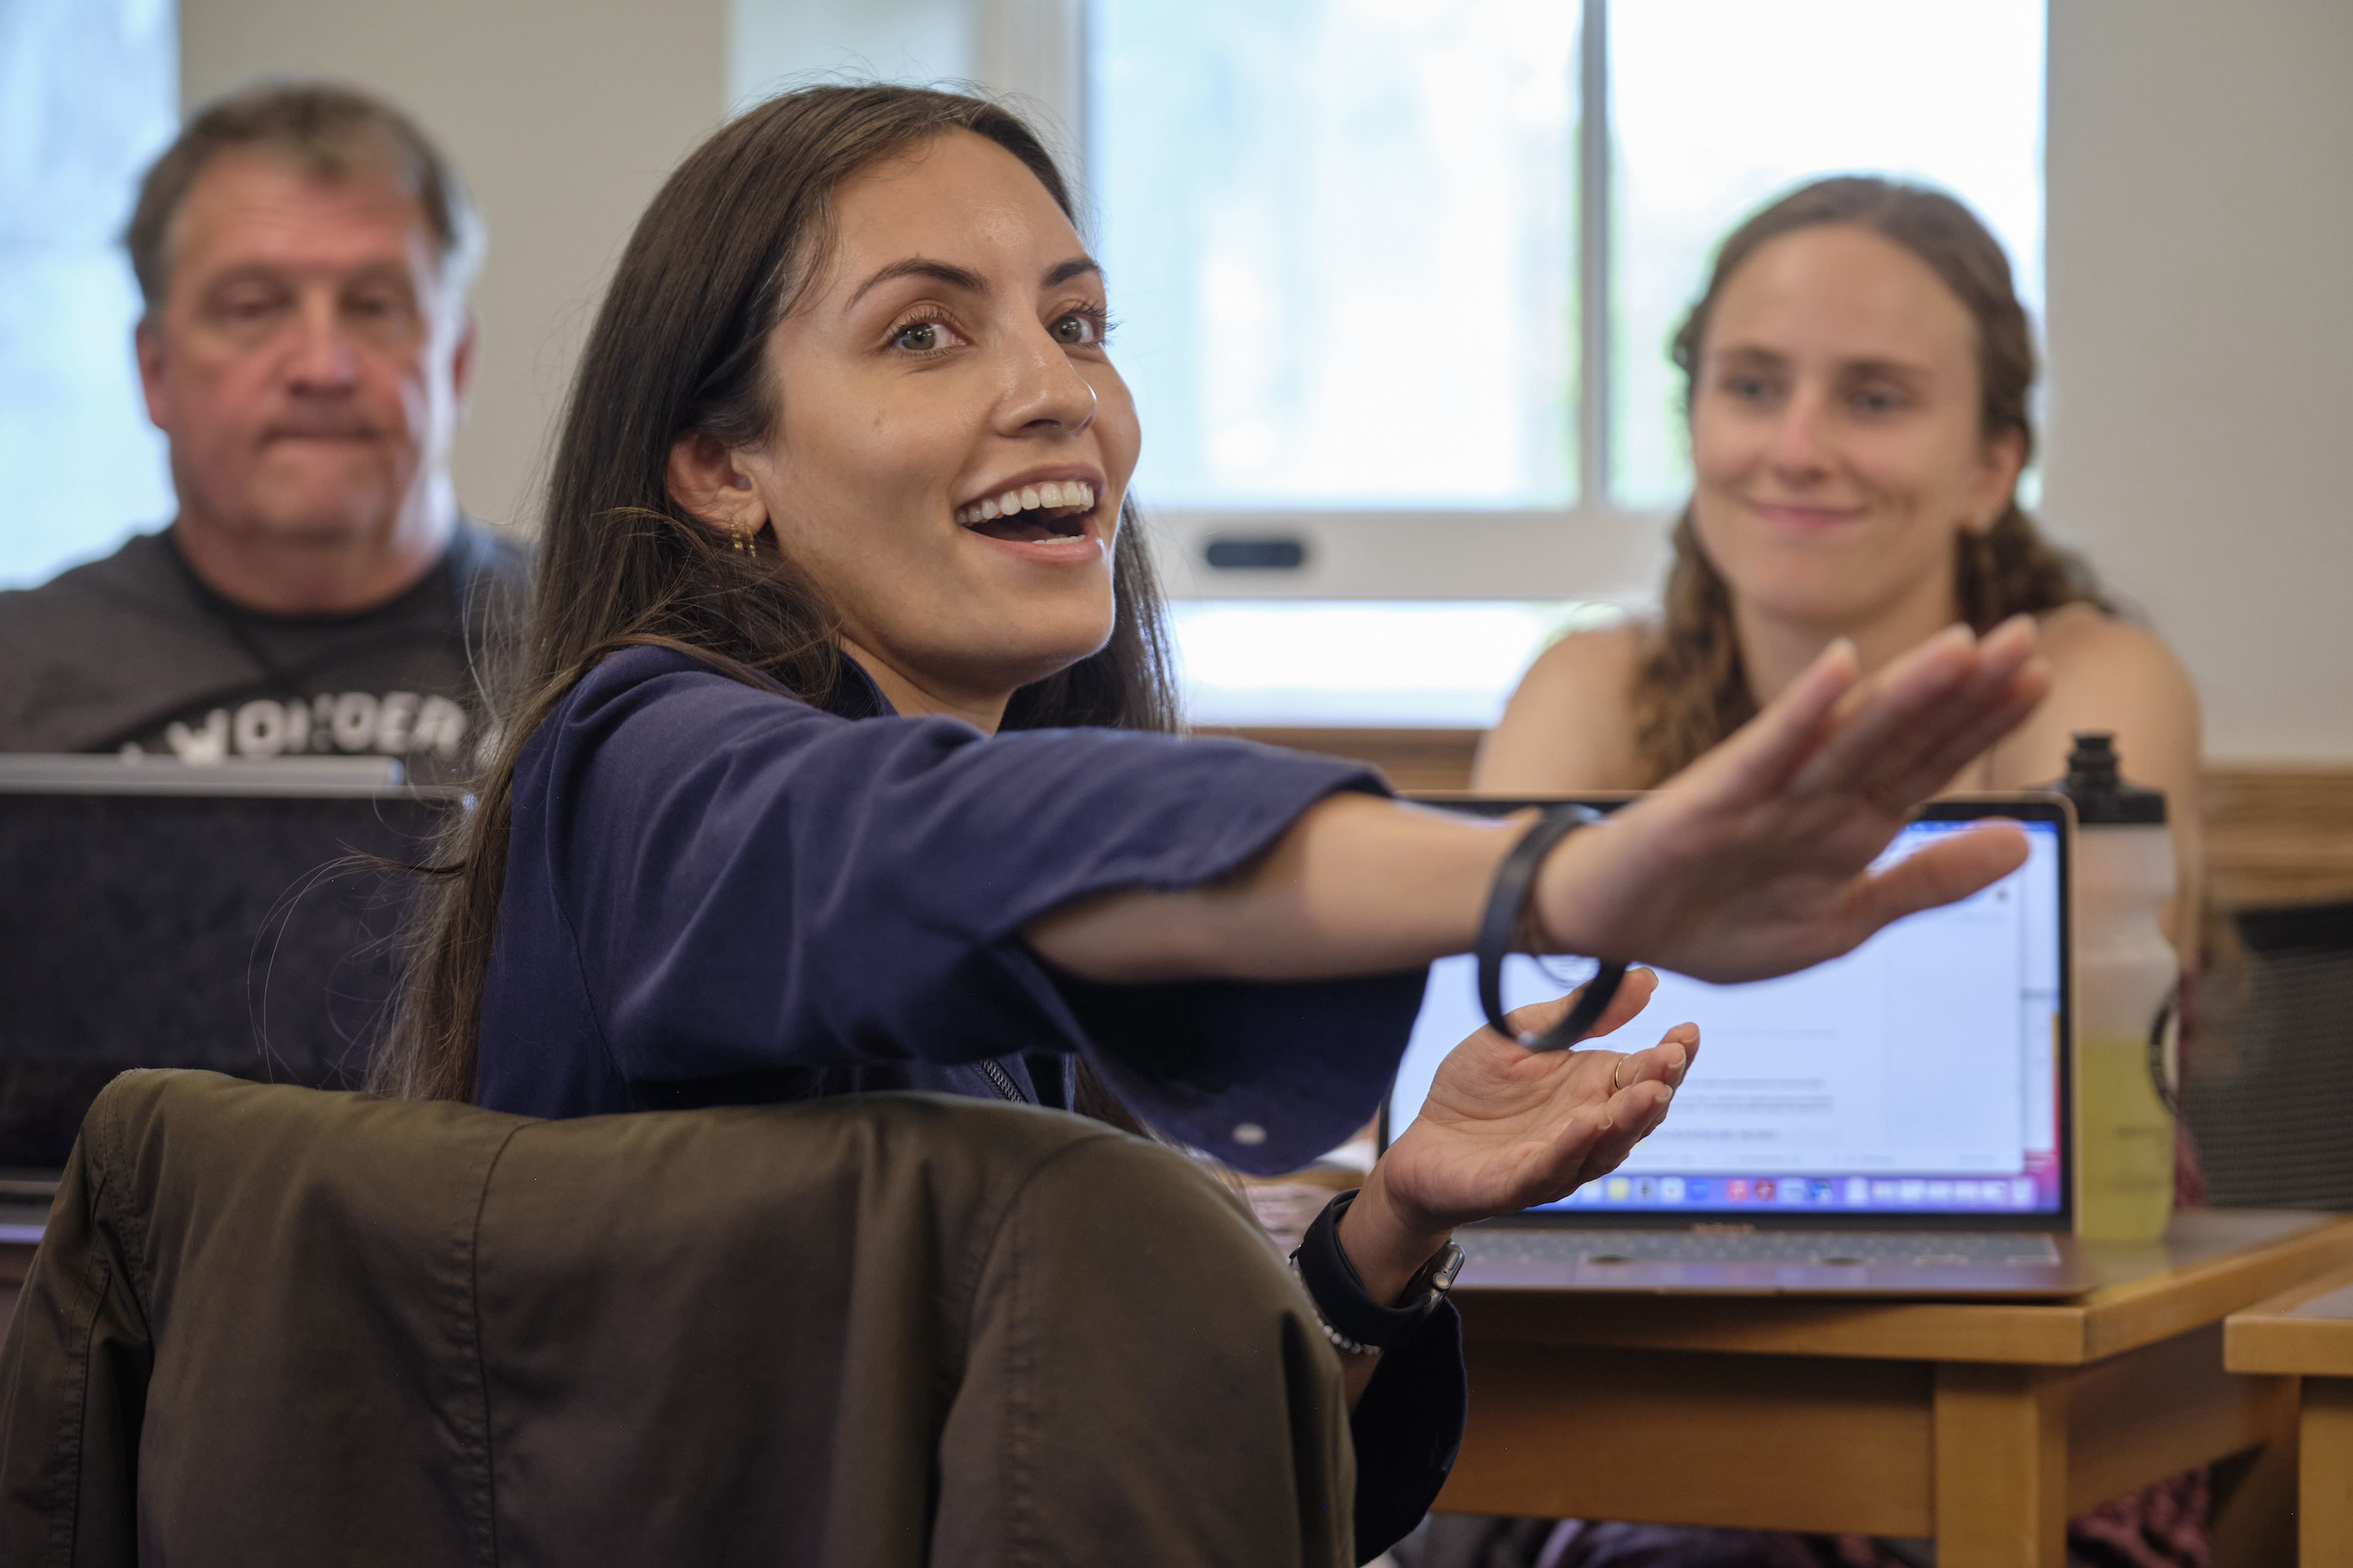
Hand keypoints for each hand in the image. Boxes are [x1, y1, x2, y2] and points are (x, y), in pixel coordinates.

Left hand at [1339, 970, 1697, 1291]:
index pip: (1647, 1073)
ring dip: (1629, 1121)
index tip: (1686, 1030)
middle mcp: (1589, 1128)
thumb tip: (1644, 979)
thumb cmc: (1476, 1089)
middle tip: (1672, 1059)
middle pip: (1638, 1113)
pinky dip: (1572, 1147)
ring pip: (1606, 1147)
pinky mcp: (1518, 1184)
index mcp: (1595, 1088)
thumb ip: (1580, 1013)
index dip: (1671, 1055)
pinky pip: (1550, 1169)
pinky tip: (1588, 1122)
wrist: (1420, 1141)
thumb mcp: (1525, 1034)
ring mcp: (1558, 1160)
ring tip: (1648, 1093)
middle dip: (1659, 1086)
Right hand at [1535, 616, 2049, 980]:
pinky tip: (1840, 669)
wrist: (1608, 927)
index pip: (1928, 761)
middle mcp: (1814, 795)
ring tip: (1962, 647)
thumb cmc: (1713, 918)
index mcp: (1850, 824)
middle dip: (1963, 690)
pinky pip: (1764, 751)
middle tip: (2025, 636)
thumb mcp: (1842, 920)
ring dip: (1904, 691)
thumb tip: (2022, 844)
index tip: (2038, 675)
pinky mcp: (1709, 799)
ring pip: (1847, 735)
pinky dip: (1802, 712)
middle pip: (1900, 736)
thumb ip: (1926, 881)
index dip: (1982, 719)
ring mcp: (1764, 792)